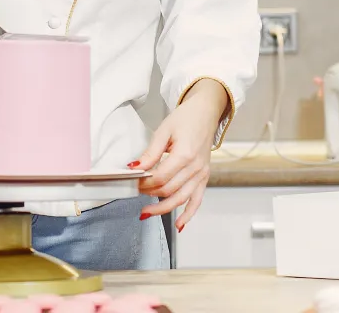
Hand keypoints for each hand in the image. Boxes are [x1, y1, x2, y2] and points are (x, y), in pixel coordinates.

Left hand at [131, 79, 228, 229]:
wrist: (206, 113)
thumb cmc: (186, 119)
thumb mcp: (163, 131)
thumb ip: (150, 153)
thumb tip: (135, 168)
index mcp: (185, 154)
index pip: (160, 177)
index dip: (144, 183)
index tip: (133, 181)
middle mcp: (195, 167)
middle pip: (168, 190)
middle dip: (149, 193)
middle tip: (135, 191)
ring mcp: (202, 174)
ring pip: (180, 199)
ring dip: (162, 209)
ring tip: (145, 213)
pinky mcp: (205, 177)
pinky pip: (197, 201)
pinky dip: (188, 214)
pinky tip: (179, 225)